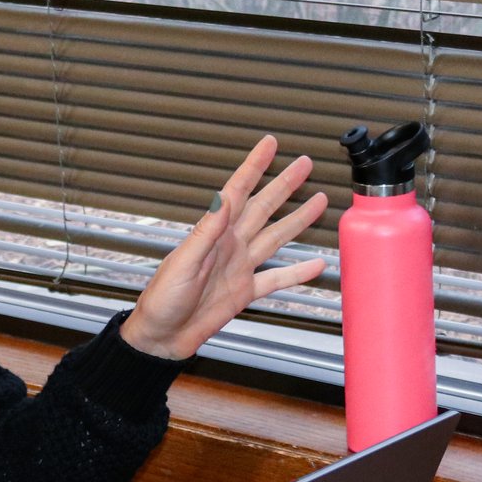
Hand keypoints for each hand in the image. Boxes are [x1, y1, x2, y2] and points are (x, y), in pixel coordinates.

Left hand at [119, 135, 328, 360]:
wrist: (162, 337)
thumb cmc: (162, 300)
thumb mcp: (183, 264)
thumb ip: (205, 233)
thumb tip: (222, 200)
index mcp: (213, 234)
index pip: (237, 191)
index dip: (253, 167)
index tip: (269, 144)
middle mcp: (229, 245)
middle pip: (263, 208)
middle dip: (284, 184)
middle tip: (304, 164)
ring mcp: (240, 267)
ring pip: (276, 237)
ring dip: (297, 220)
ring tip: (319, 201)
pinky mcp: (245, 292)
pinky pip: (277, 279)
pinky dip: (298, 273)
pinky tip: (317, 264)